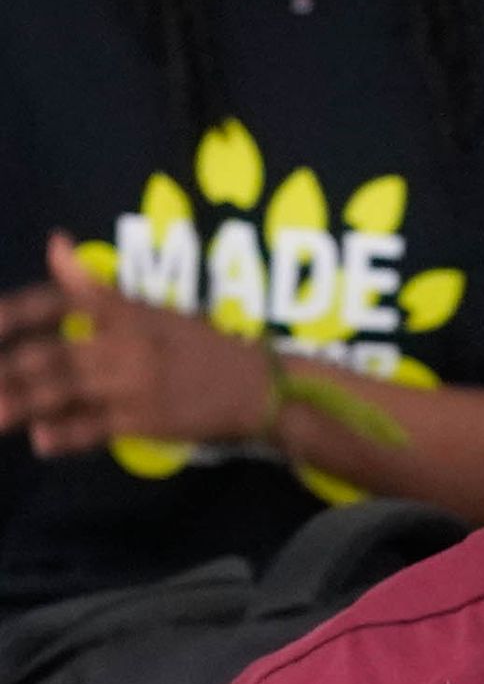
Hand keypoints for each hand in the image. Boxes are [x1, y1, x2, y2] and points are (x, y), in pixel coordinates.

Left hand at [0, 233, 274, 454]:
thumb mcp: (150, 309)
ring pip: (64, 392)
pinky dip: (66, 435)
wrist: (257, 387)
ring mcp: (132, 385)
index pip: (59, 303)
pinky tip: (41, 440)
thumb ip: (95, 287)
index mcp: (125, 312)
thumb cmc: (201, 347)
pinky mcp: (143, 421)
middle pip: (50, 355)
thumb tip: (54, 243)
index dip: (16, 313)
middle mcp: (124, 345)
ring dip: (21, 402)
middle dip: (7, 368)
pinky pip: (95, 427)